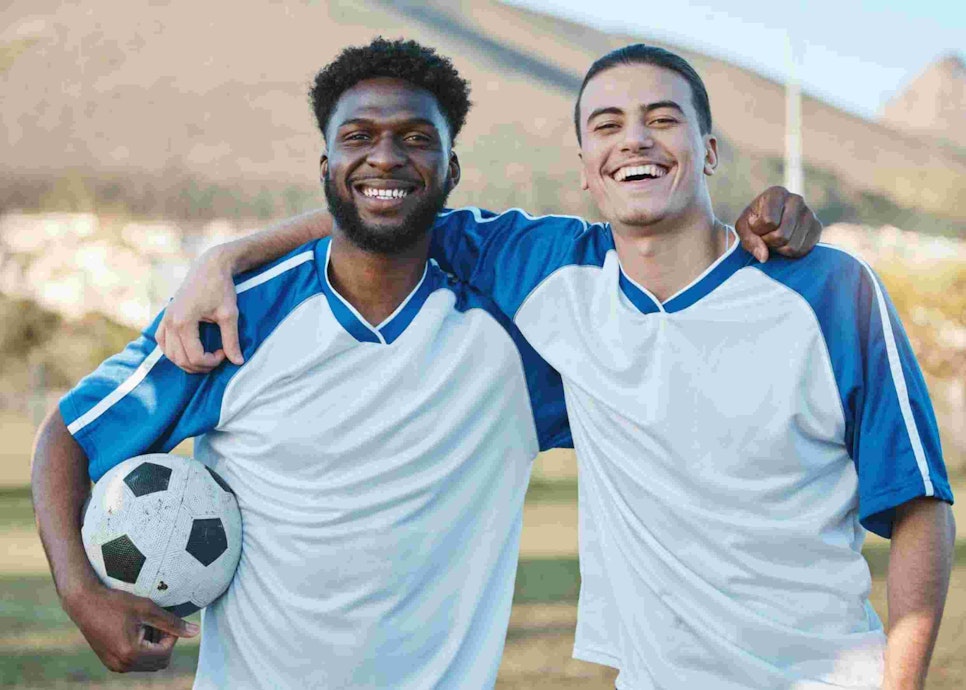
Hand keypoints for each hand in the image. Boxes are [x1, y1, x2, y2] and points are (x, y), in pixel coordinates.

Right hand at [63, 584, 198, 672]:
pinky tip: (135, 630)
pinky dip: (141, 649)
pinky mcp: (110, 662)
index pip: (165, 654)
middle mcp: (122, 665)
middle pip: (158, 662)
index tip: (165, 621)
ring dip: (153, 646)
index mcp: (131, 654)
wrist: (84, 603)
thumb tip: (195, 632)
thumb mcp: (147, 609)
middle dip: (163, 643)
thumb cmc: (116, 603)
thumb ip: (172, 623)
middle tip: (155, 623)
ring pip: (148, 663)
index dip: (171, 637)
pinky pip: (135, 662)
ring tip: (144, 625)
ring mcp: (115, 666)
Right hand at [156, 247, 243, 373]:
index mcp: (183, 322)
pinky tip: (190, 350)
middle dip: (200, 366)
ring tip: (206, 357)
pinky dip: (174, 352)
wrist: (209, 267)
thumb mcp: (229, 314)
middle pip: (180, 359)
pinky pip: (163, 342)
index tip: (224, 353)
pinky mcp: (165, 317)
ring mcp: (165, 319)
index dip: (211, 362)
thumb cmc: (221, 288)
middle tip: (217, 358)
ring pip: (170, 354)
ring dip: (187, 362)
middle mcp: (169, 322)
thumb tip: (238, 362)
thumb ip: (231, 340)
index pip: (194, 356)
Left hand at [734, 186, 821, 261]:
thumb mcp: (743, 227)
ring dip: (779, 249)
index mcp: (776, 193)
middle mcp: (796, 199)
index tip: (755, 226)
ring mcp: (810, 213)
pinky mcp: (817, 227)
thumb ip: (749, 240)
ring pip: (792, 246)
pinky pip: (803, 250)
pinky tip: (785, 243)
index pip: (768, 221)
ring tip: (775, 239)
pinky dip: (790, 253)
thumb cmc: (754, 221)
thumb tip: (764, 257)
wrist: (770, 222)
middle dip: (768, 242)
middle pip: (781, 236)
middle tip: (765, 236)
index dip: (758, 231)